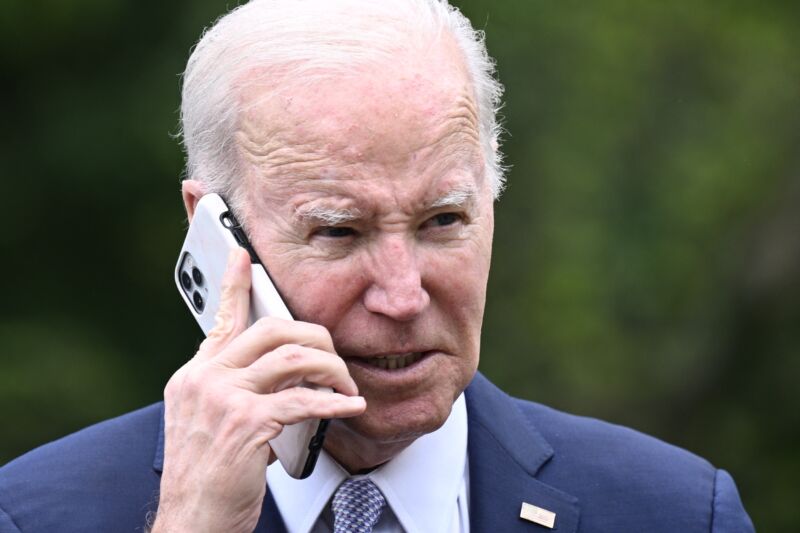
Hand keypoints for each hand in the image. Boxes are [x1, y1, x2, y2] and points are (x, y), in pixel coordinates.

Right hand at [152, 248, 365, 532]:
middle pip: (270, 329)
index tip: (244, 255)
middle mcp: (204, 379)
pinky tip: (350, 407)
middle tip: (333, 354)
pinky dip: (334, 402)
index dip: (234, 283)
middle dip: (314, 337)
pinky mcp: (246, 423)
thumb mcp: (209, 423)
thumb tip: (276, 369)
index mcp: (195, 375)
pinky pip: (304, 399)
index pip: (220, 318)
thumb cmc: (206, 477)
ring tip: (345, 386)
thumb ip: (233, 389)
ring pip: (292, 357)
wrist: (192, 522)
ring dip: (330, 369)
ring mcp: (223, 398)